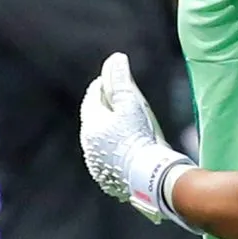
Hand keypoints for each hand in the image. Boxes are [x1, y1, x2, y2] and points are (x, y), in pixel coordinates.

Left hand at [80, 53, 199, 229]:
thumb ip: (121, 81)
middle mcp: (90, 147)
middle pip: (95, 120)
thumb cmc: (138, 136)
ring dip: (110, 131)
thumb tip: (115, 58)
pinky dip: (117, 151)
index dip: (101, 86)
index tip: (110, 80)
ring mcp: (98, 165)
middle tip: (118, 101)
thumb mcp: (131, 104)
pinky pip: (110, 160)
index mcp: (91, 126)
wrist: (148, 177)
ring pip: (101, 142)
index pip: (92, 98)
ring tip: (125, 127)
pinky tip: (128, 151)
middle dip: (105, 109)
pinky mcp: (110, 180)